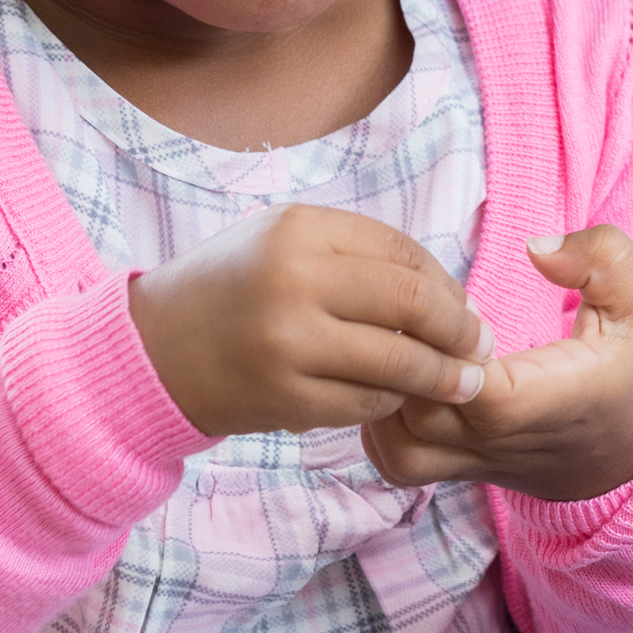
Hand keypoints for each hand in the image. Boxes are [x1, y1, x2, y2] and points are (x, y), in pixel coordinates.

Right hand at [126, 202, 489, 437]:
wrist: (149, 351)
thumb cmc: (229, 289)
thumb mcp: (280, 240)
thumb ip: (354, 252)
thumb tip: (443, 287)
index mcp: (299, 229)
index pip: (402, 254)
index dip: (446, 283)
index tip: (466, 305)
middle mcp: (295, 281)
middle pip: (412, 305)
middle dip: (460, 330)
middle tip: (482, 347)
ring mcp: (288, 343)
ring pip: (396, 362)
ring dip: (441, 376)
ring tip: (464, 382)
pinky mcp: (283, 397)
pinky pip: (363, 402)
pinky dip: (391, 401)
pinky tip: (397, 397)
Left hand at [366, 225, 632, 503]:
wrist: (631, 453)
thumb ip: (603, 257)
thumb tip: (538, 247)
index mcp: (550, 401)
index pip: (476, 392)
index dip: (453, 350)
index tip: (467, 312)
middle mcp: (502, 441)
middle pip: (417, 417)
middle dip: (405, 359)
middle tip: (418, 314)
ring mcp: (473, 462)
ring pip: (394, 448)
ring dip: (384, 393)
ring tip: (405, 345)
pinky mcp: (454, 469)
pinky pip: (394, 460)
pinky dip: (380, 423)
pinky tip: (402, 374)